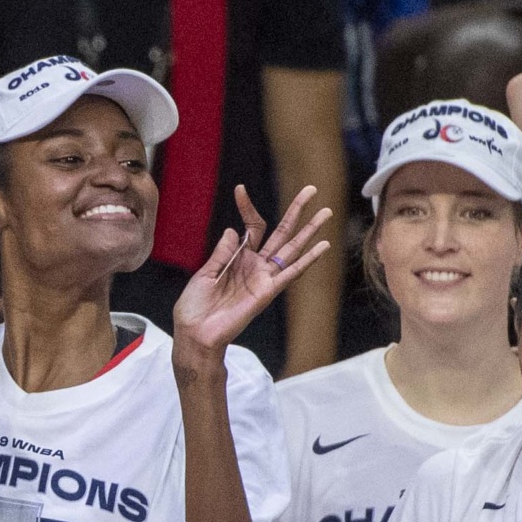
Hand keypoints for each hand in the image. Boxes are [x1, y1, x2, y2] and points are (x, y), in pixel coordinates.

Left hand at [171, 184, 332, 365]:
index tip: (240, 188)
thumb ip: (222, 253)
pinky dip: (308, 259)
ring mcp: (264, 277)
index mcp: (238, 258)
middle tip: (312, 189)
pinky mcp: (268, 291)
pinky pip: (291, 272)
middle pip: (281, 232)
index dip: (247, 207)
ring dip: (309, 230)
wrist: (196, 333)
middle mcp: (255, 265)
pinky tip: (323, 245)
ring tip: (326, 212)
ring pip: (292, 248)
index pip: (252, 227)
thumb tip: (233, 229)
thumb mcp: (204, 274)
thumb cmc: (195, 307)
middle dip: (296, 211)